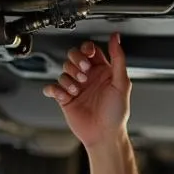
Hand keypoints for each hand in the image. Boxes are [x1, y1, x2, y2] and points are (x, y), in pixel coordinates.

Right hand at [43, 33, 131, 149]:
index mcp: (103, 71)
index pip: (90, 50)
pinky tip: (64, 95)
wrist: (104, 135)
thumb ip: (118, 58)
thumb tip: (116, 39)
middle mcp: (88, 77)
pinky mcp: (65, 99)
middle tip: (83, 74)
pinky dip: (54, 90)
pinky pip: (52, 88)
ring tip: (77, 90)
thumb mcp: (121, 83)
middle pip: (73, 57)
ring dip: (68, 79)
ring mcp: (76, 87)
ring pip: (63, 71)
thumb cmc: (116, 113)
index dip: (86, 50)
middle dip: (76, 62)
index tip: (88, 57)